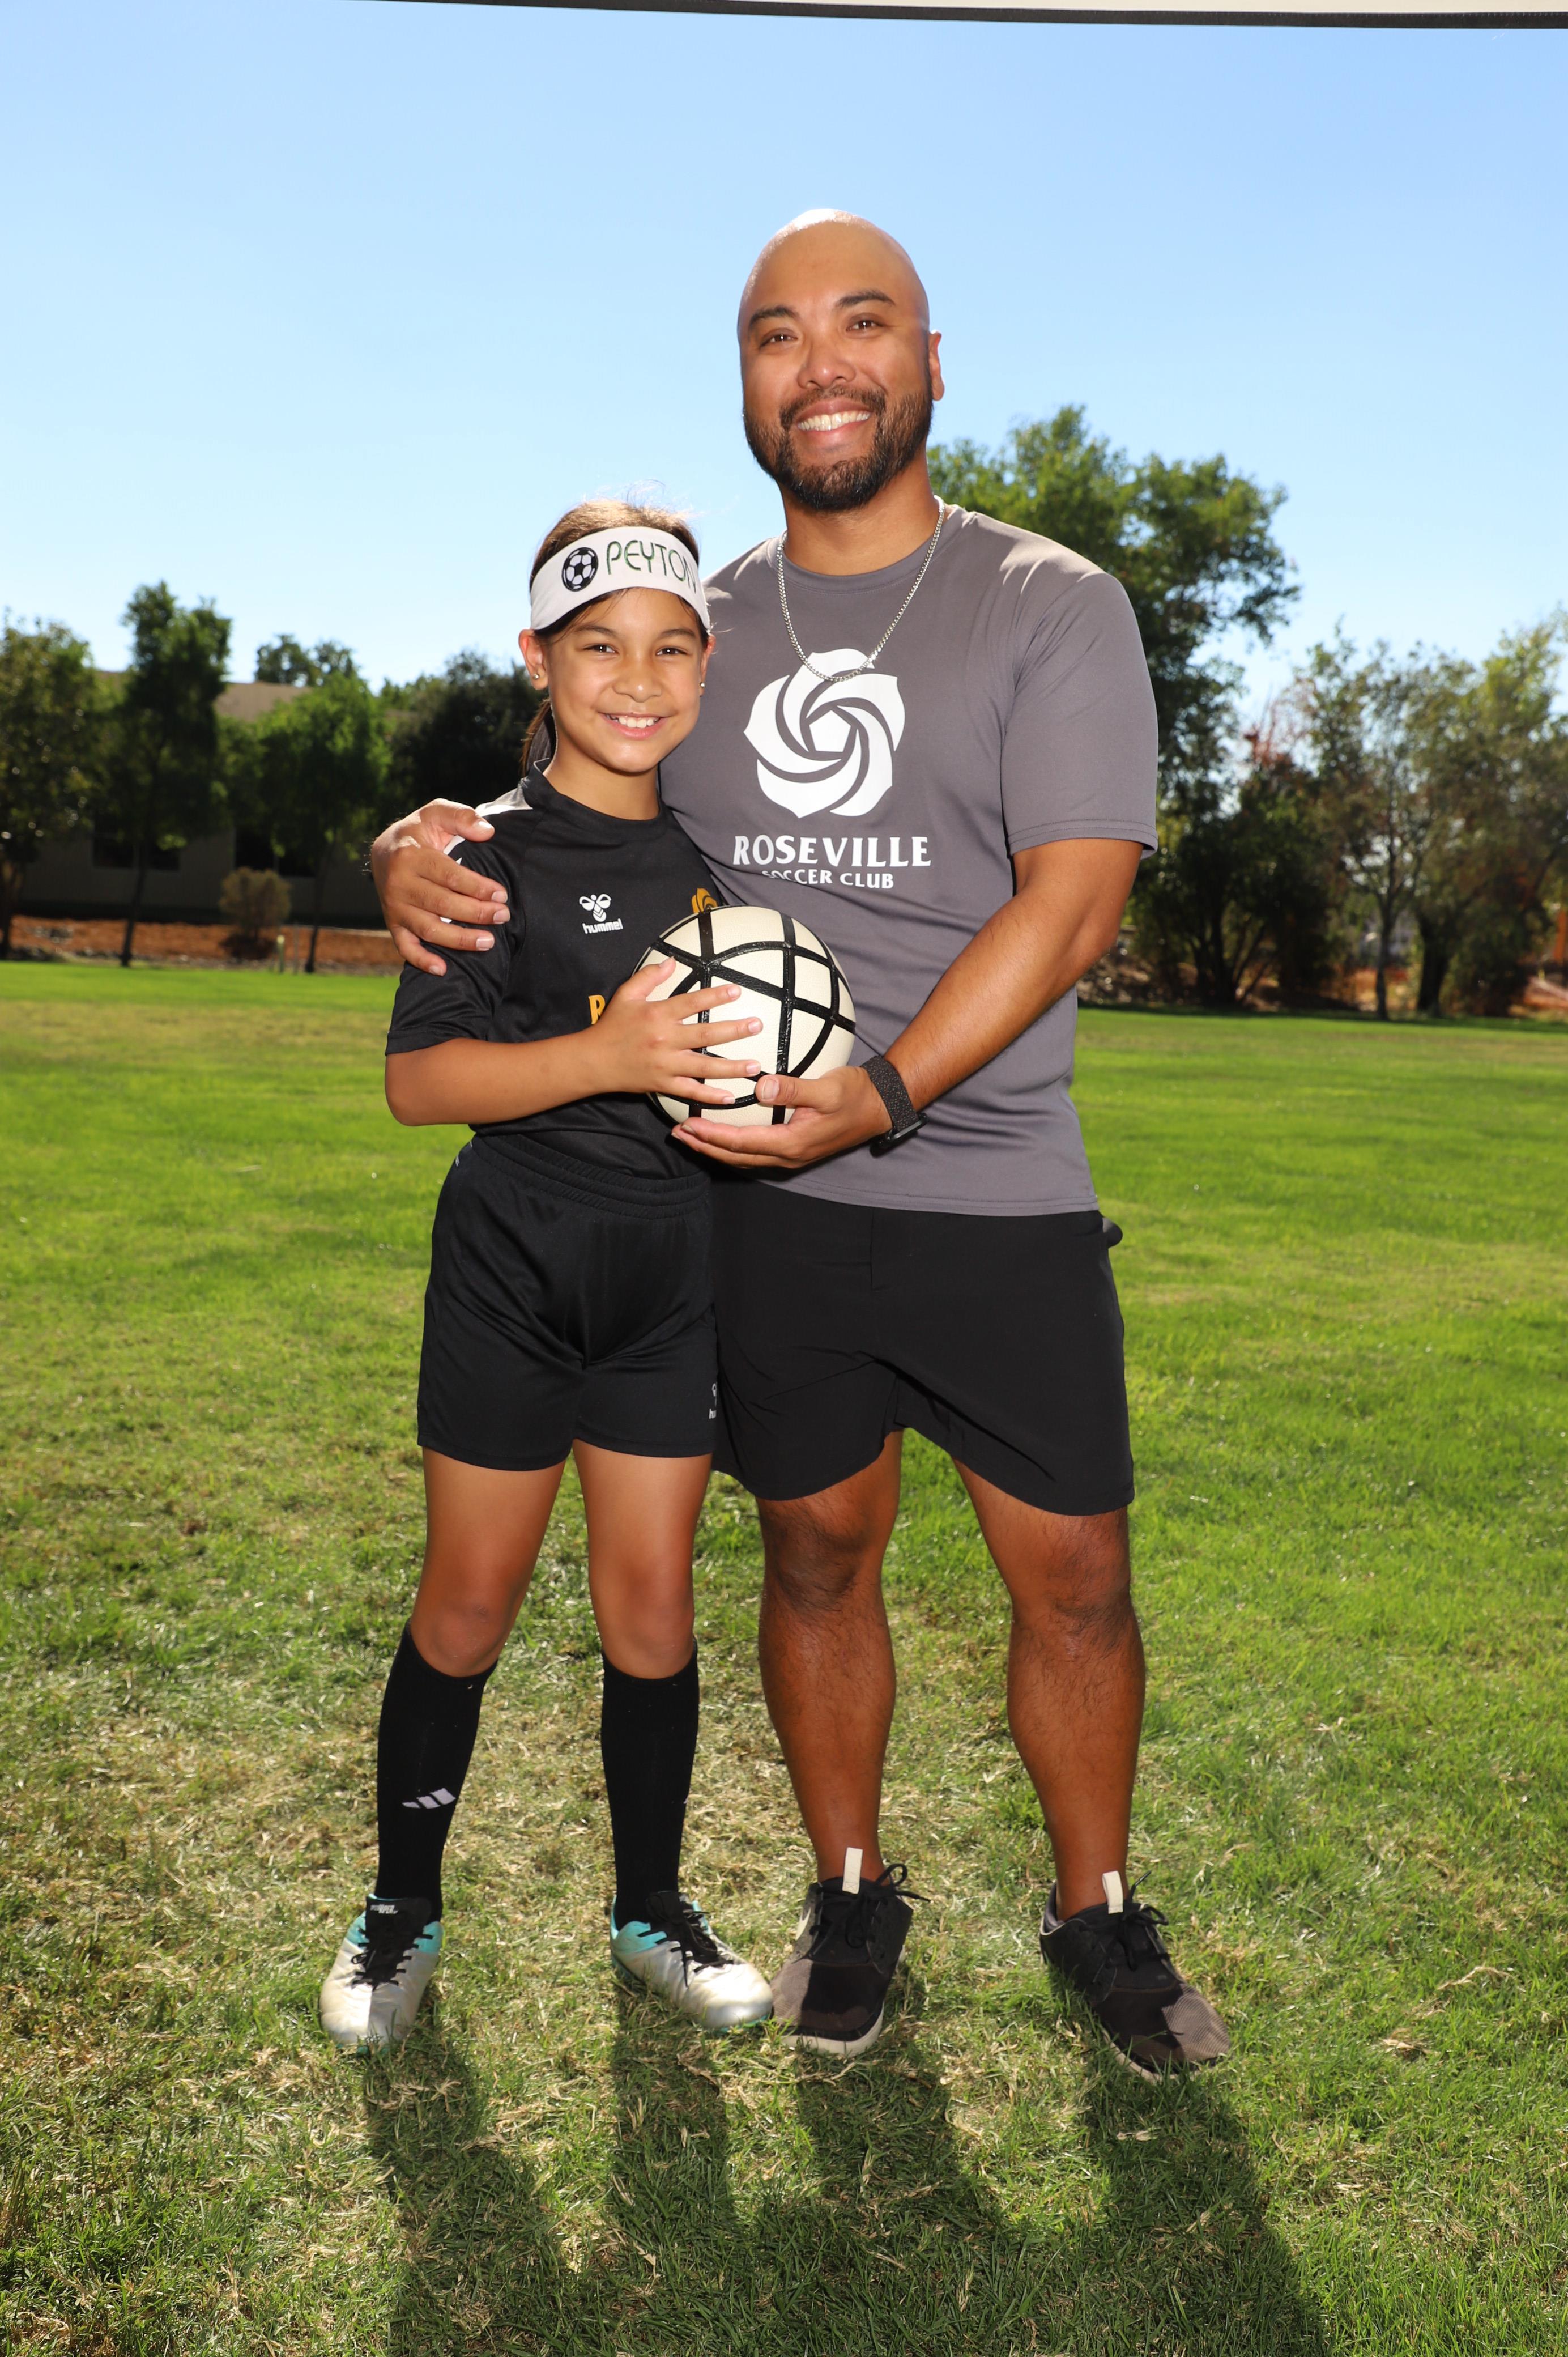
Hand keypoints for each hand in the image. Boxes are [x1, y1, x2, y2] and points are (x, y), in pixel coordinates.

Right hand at [370, 801, 509, 974]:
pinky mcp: (393, 924)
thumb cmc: (419, 832)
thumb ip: (462, 817)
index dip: (477, 887)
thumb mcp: (436, 813)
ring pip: (429, 929)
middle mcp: (399, 884)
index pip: (450, 876)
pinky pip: (406, 947)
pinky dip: (422, 961)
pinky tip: (444, 969)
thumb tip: (488, 832)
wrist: (384, 851)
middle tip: (503, 915)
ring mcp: (394, 907)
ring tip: (489, 942)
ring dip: (459, 939)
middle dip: (476, 913)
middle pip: (442, 904)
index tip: (501, 894)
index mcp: (410, 856)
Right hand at [588, 961, 764, 1107]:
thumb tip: (672, 962)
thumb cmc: (611, 1025)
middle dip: (734, 1031)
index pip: (691, 1003)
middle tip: (756, 1025)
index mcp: (657, 1015)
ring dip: (731, 1067)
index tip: (737, 991)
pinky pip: (690, 1093)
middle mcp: (664, 1041)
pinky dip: (710, 1097)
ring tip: (755, 1065)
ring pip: (704, 1068)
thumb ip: (650, 976)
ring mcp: (664, 1065)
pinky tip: (731, 1096)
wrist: (592, 1061)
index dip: (715, 996)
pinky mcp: (662, 1085)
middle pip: (705, 1036)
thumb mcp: (626, 995)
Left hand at [673, 1063, 891, 1169]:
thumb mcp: (827, 1088)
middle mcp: (787, 1156)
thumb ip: (793, 1088)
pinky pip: (754, 1152)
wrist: (879, 1108)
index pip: (741, 1143)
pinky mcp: (793, 1149)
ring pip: (743, 1157)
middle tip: (677, 1134)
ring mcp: (790, 1156)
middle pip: (735, 1156)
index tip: (687, 1124)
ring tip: (690, 1136)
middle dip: (704, 1146)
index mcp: (791, 1144)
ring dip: (715, 1148)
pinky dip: (732, 1145)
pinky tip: (721, 1134)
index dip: (711, 1135)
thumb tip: (762, 1086)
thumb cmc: (855, 1095)